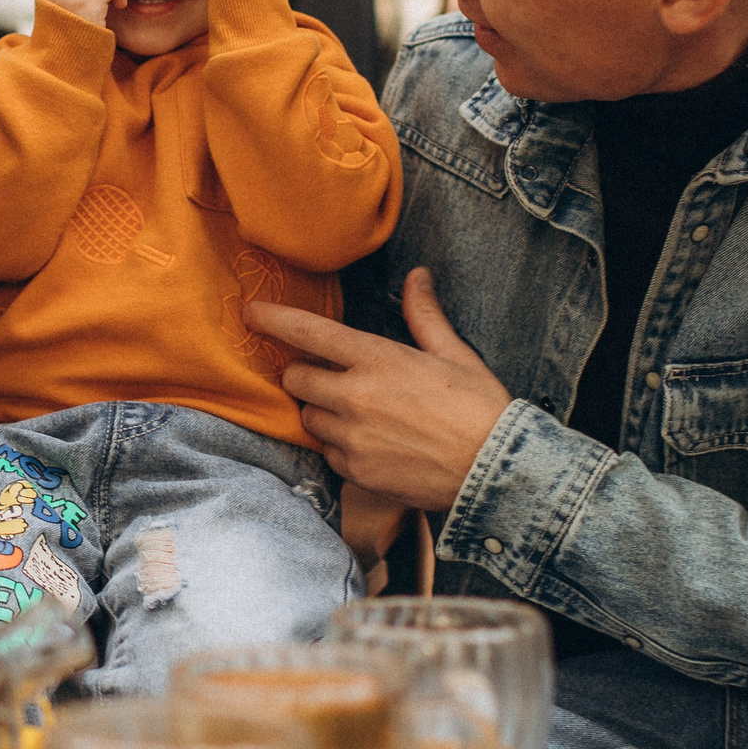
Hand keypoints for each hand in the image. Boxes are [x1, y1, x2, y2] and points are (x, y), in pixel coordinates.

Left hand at [244, 267, 512, 508]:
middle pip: (295, 378)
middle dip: (304, 374)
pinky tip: (370, 444)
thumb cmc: (480, 409)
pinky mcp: (355, 472)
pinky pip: (327, 453)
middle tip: (328, 376)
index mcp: (377, 360)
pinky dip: (339, 447)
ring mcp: (352, 438)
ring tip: (357, 413)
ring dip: (321, 412)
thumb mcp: (455, 354)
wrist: (496, 472)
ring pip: (308, 418)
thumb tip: (417, 277)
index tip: (252, 313)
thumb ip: (425, 315)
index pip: (308, 332)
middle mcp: (355, 397)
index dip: (273, 319)